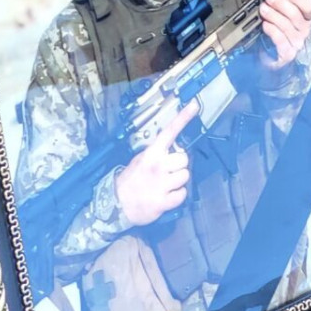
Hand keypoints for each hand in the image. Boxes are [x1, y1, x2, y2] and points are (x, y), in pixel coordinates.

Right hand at [114, 101, 198, 226]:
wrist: (116, 204)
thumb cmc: (130, 181)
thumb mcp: (140, 160)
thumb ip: (156, 153)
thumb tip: (172, 148)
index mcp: (151, 153)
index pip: (170, 131)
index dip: (183, 118)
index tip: (194, 106)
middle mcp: (157, 166)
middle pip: (184, 158)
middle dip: (179, 165)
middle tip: (169, 171)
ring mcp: (161, 183)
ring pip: (185, 176)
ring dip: (178, 181)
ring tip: (166, 184)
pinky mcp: (163, 201)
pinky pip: (182, 194)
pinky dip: (177, 196)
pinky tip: (167, 195)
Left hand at [259, 0, 310, 69]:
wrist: (269, 48)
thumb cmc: (277, 20)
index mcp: (304, 13)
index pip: (309, 5)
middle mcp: (303, 27)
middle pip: (297, 15)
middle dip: (281, 5)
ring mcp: (296, 41)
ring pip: (288, 27)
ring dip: (274, 16)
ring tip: (262, 9)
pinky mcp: (286, 52)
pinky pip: (281, 41)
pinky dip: (272, 32)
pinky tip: (265, 25)